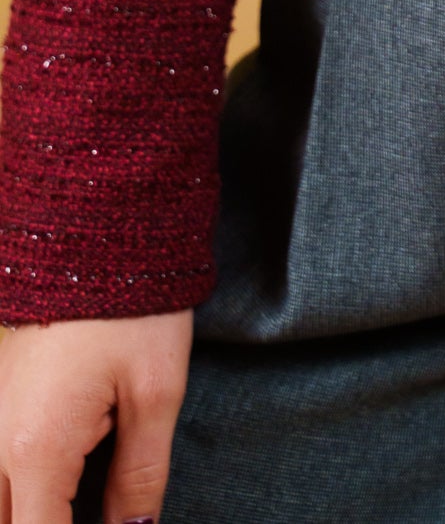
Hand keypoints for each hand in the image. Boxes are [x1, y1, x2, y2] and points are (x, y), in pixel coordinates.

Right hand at [0, 308, 191, 523]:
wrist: (93, 224)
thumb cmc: (133, 305)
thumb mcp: (154, 393)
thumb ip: (140, 477)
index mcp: (37, 449)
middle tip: (104, 511)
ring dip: (37, 510)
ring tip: (86, 500)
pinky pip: (0, 470)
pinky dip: (28, 489)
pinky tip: (68, 484)